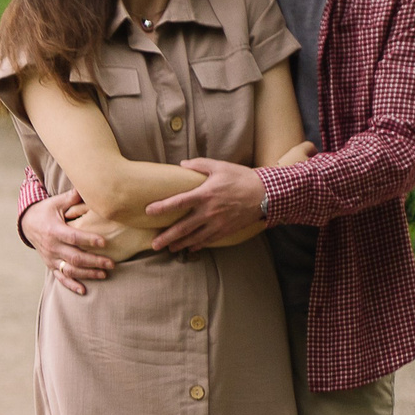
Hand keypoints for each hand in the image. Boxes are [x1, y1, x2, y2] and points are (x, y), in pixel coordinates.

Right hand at [22, 189, 115, 294]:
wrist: (27, 224)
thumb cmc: (46, 211)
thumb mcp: (56, 202)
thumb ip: (73, 198)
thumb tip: (89, 186)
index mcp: (54, 230)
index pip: (73, 237)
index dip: (88, 240)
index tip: (104, 242)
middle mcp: (51, 246)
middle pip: (74, 257)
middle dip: (94, 261)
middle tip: (112, 263)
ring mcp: (50, 257)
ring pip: (70, 270)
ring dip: (87, 273)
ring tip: (104, 274)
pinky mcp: (50, 264)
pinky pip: (60, 277)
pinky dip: (71, 285)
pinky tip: (84, 290)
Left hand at [147, 158, 265, 253]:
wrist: (266, 194)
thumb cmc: (241, 177)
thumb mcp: (220, 166)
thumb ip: (199, 165)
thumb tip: (182, 165)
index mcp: (205, 194)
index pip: (179, 202)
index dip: (162, 207)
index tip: (149, 211)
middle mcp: (209, 211)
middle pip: (183, 227)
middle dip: (167, 237)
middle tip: (154, 244)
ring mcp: (218, 223)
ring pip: (195, 238)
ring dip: (180, 244)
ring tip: (169, 249)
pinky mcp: (226, 230)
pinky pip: (209, 240)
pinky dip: (198, 245)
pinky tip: (190, 248)